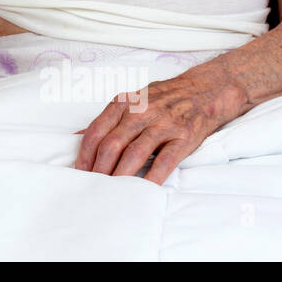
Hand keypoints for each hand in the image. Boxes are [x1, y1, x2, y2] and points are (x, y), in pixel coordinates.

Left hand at [73, 65, 247, 185]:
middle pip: (112, 144)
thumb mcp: (131, 100)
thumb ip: (107, 119)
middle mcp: (140, 112)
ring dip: (120, 175)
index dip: (85, 154)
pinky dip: (152, 177)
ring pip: (134, 154)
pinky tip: (144, 189)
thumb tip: (78, 136)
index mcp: (123, 103)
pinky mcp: (183, 138)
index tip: (79, 171)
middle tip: (93, 185)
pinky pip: (165, 161)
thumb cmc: (161, 98)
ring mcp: (162, 125)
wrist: (203, 91)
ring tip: (111, 191)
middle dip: (99, 168)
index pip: (96, 131)